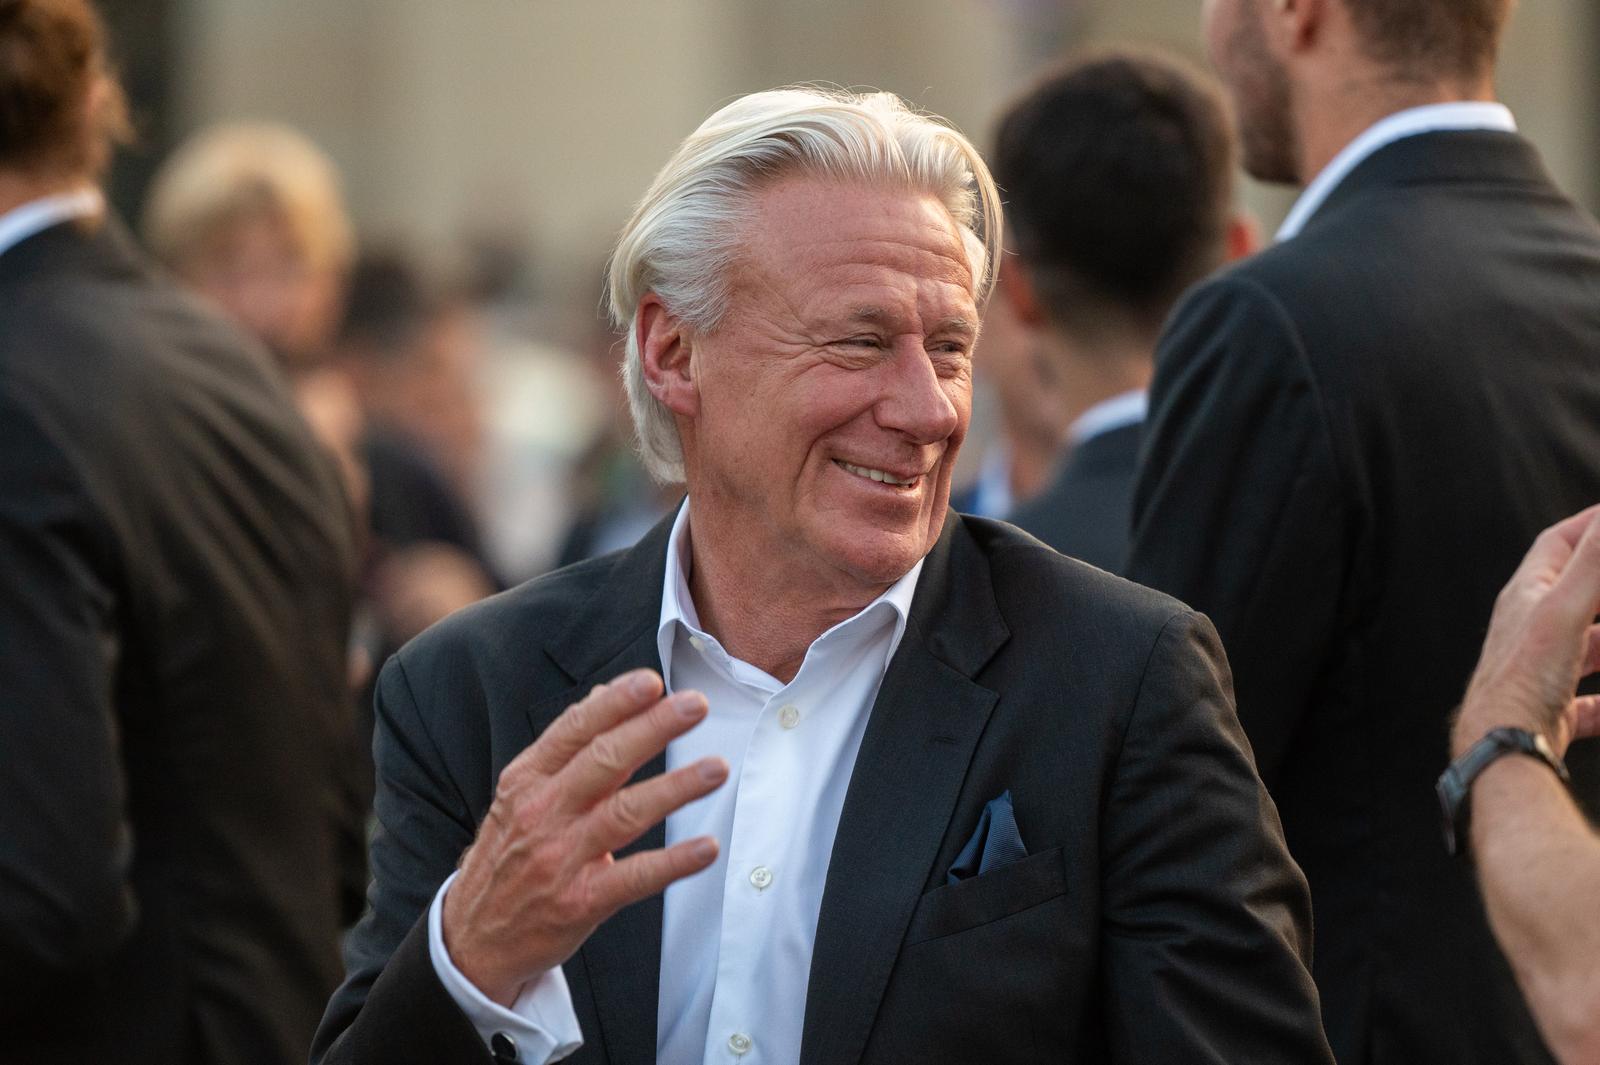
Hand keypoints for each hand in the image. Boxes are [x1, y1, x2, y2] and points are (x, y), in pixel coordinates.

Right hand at [441, 669, 726, 1004]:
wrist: (472, 938)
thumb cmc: (508, 856)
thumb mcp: (522, 793)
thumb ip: (566, 747)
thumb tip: (606, 695)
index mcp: (528, 780)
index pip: (574, 730)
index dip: (615, 704)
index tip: (651, 681)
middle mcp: (542, 812)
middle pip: (604, 762)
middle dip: (653, 729)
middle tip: (694, 707)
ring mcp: (561, 858)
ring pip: (625, 814)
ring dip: (675, 788)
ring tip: (715, 769)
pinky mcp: (581, 902)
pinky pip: (635, 878)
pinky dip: (673, 862)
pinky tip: (705, 848)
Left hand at [1454, 505, 1599, 760]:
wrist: (1502, 745)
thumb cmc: (1524, 676)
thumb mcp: (1564, 610)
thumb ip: (1592, 565)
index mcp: (1527, 596)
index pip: (1557, 544)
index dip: (1590, 524)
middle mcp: (1531, 628)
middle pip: (1579, 593)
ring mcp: (1542, 669)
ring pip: (1591, 647)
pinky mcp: (1553, 709)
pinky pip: (1591, 703)